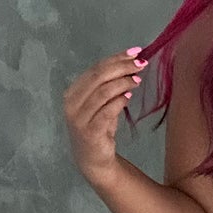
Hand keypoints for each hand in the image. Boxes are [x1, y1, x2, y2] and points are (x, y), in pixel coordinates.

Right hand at [63, 45, 147, 181]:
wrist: (93, 160)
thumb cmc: (99, 127)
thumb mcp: (102, 103)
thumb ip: (110, 85)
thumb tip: (133, 61)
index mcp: (73, 92)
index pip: (95, 68)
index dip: (116, 58)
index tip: (136, 51)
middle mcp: (71, 103)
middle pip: (98, 76)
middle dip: (121, 67)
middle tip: (141, 63)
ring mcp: (78, 118)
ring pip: (103, 91)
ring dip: (123, 82)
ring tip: (138, 79)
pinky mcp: (89, 132)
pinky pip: (107, 111)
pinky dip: (119, 101)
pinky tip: (129, 97)